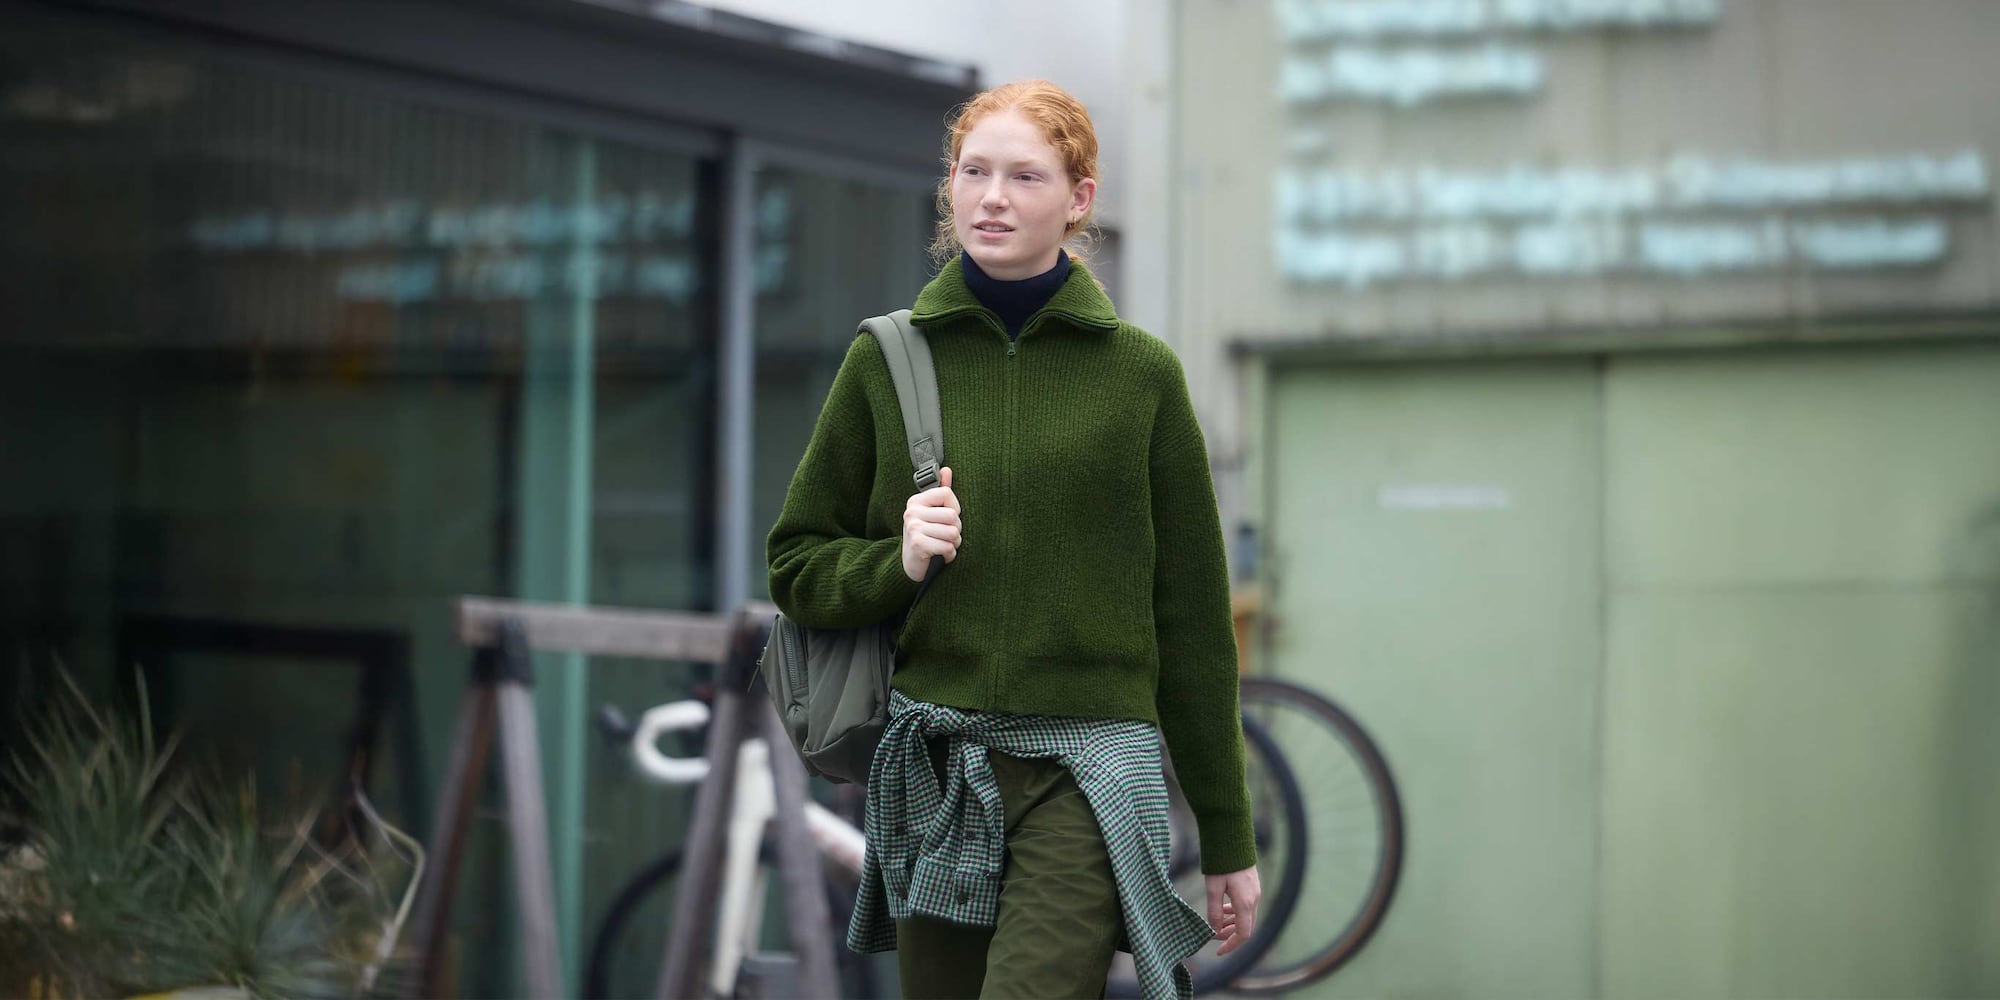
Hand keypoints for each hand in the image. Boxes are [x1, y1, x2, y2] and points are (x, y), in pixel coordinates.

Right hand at [901, 466, 960, 581]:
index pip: (947, 493)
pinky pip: (947, 547)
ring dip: (954, 544)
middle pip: (953, 515)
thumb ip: (941, 491)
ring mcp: (913, 527)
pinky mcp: (917, 544)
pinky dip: (949, 555)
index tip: (948, 518)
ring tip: (944, 545)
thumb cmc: (925, 535)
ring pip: (953, 533)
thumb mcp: (932, 512)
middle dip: (956, 530)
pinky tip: (941, 555)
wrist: (910, 563)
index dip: (955, 508)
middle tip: (946, 537)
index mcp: (916, 501)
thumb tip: (946, 469)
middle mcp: (912, 512)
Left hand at [1206, 866, 1260, 956]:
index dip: (1231, 945)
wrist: (1232, 839)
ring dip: (1232, 924)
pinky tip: (1224, 909)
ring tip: (1216, 924)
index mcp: (1245, 903)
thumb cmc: (1222, 862)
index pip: (1243, 934)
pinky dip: (1235, 913)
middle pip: (1246, 927)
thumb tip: (1213, 930)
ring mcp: (1255, 892)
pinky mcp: (1252, 886)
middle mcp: (1254, 899)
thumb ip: (1214, 911)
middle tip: (1213, 936)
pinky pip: (1246, 906)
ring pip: (1246, 917)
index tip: (1218, 950)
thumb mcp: (1213, 888)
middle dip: (1229, 935)